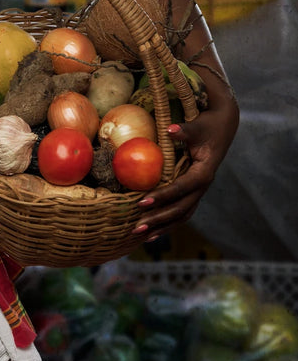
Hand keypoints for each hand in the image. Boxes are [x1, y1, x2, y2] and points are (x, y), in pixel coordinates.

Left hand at [132, 97, 238, 241]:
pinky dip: (168, 222)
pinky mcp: (194, 191)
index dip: (163, 196)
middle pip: (181, 208)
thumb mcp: (198, 126)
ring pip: (182, 214)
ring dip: (163, 226)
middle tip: (137, 226)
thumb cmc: (208, 125)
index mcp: (204, 172)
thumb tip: (170, 130)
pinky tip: (153, 231)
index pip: (182, 188)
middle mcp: (203, 185)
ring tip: (142, 235)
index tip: (142, 202)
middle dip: (159, 219)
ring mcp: (199, 190)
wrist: (223, 127)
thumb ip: (184, 131)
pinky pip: (182, 210)